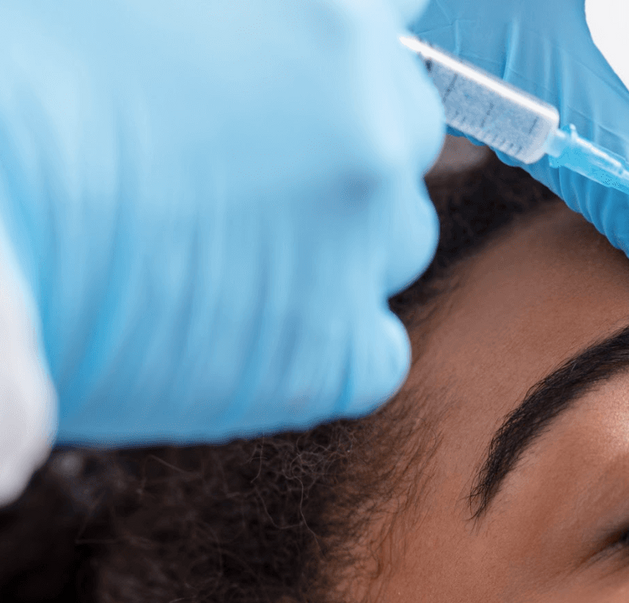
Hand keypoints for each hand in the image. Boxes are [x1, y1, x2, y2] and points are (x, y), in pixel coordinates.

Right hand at [0, 0, 443, 443]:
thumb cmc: (8, 83)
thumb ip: (233, 8)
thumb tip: (257, 21)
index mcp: (332, 17)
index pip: (393, 22)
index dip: (332, 49)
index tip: (294, 72)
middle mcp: (372, 125)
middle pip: (400, 128)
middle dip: (333, 140)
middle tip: (233, 157)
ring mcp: (362, 243)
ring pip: (392, 236)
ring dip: (329, 235)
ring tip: (215, 235)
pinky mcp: (330, 353)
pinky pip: (369, 350)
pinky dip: (318, 337)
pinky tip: (237, 316)